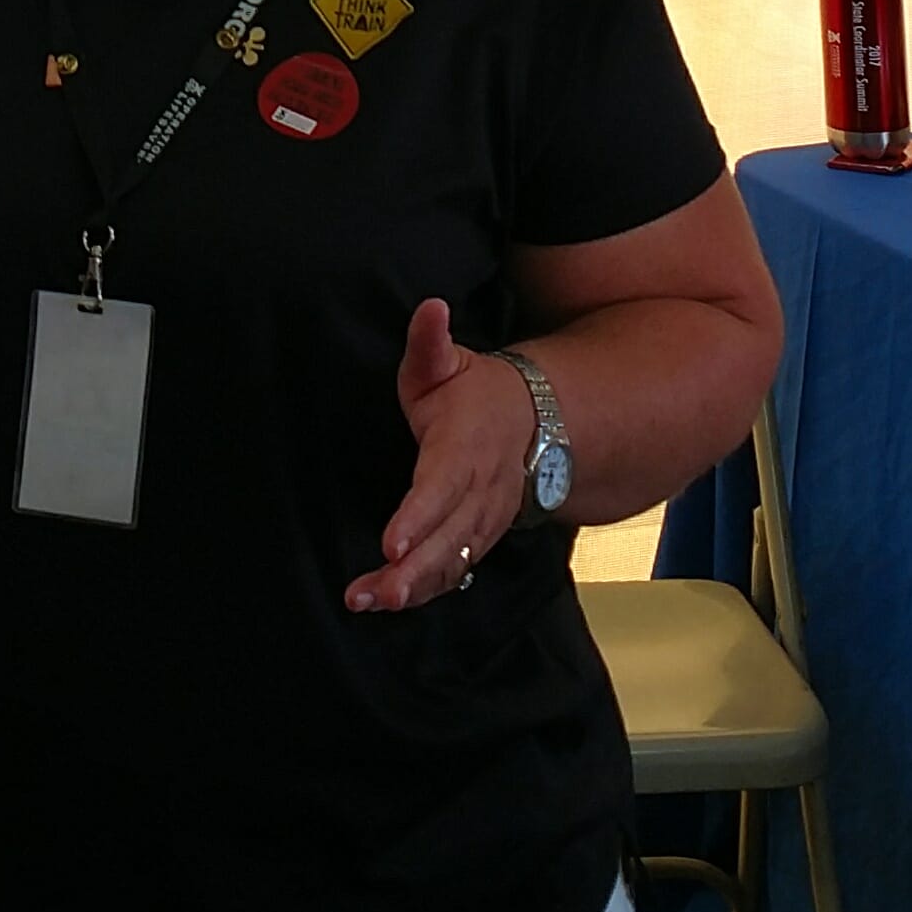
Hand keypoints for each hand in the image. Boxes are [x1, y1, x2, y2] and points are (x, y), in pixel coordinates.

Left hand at [345, 296, 530, 614]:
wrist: (538, 423)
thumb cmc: (478, 394)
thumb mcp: (450, 362)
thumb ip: (430, 342)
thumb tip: (429, 308)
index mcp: (463, 448)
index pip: (440, 487)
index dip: (417, 519)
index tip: (391, 544)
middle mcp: (478, 492)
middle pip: (448, 539)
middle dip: (413, 571)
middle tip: (375, 594)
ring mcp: (484, 520)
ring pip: (453, 561)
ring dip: (415, 587)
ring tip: (373, 603)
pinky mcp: (480, 538)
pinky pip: (456, 569)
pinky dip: (428, 589)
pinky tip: (394, 602)